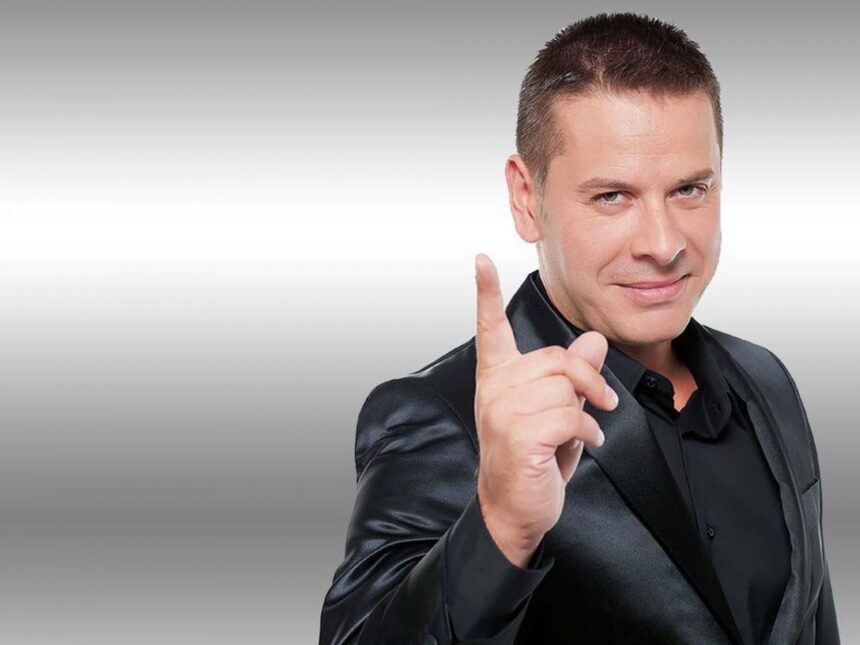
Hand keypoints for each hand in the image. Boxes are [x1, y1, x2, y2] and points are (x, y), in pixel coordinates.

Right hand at [473, 253, 617, 566]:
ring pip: (566, 387)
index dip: (485, 292)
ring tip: (582, 432)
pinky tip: (587, 443)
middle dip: (588, 381)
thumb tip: (595, 341)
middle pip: (556, 359)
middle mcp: (495, 388)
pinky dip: (589, 430)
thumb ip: (571, 374)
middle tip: (602, 403)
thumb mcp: (554, 409)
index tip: (480, 260)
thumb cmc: (532, 458)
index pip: (490, 327)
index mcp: (497, 377)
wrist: (514, 508)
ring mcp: (503, 411)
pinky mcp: (520, 434)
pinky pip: (571, 414)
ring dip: (588, 411)